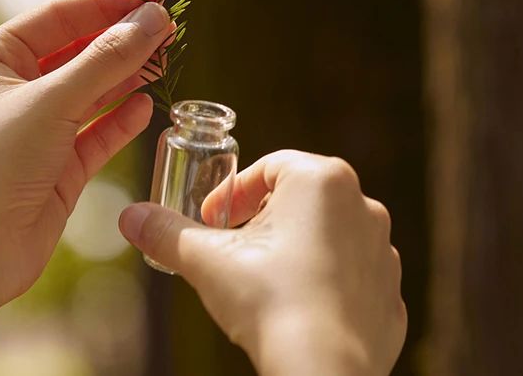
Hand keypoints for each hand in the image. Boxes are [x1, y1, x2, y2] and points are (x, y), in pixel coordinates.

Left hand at [0, 0, 172, 303]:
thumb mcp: (53, 103)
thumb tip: (154, 19)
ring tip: (166, 59)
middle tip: (168, 27)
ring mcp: (36, 130)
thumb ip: (108, 59)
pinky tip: (147, 104)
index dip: (106, 4)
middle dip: (122, 40)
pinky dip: (122, 118)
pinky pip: (97, 132)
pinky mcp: (58, 166)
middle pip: (77, 52)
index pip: (57, 18)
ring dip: (127, 76)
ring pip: (92, 91)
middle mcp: (11, 92)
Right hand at [118, 150, 405, 375]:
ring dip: (299, 252)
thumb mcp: (206, 262)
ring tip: (265, 283)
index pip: (271, 167)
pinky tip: (299, 310)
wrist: (322, 369)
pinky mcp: (390, 292)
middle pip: (302, 201)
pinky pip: (352, 279)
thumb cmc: (270, 302)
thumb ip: (167, 233)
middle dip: (266, 221)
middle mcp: (364, 206)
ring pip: (330, 239)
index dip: (235, 192)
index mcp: (324, 180)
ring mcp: (384, 251)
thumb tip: (132, 217)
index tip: (213, 219)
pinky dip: (326, 288)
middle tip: (234, 250)